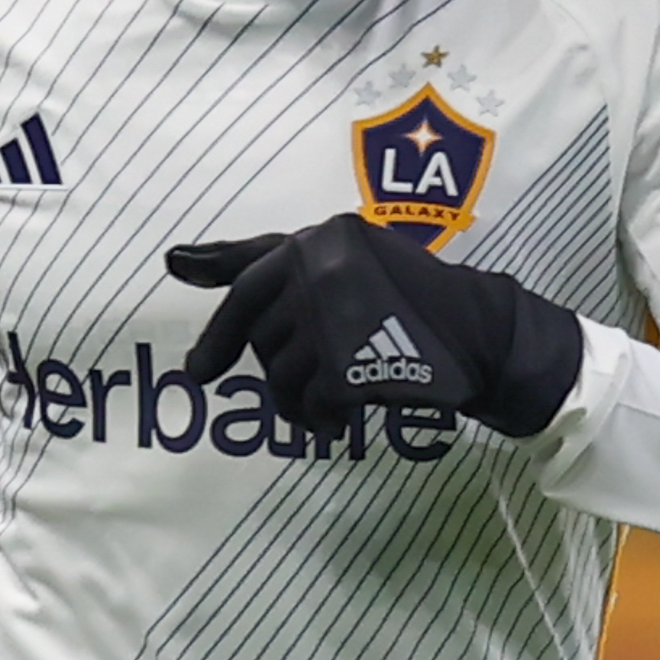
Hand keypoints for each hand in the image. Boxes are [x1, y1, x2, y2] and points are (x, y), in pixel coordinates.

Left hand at [161, 213, 588, 437]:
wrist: (482, 335)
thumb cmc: (417, 299)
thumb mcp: (353, 259)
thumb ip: (277, 261)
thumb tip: (177, 262)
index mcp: (318, 239)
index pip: (249, 279)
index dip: (217, 308)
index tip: (186, 325)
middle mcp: (318, 268)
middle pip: (262, 335)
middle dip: (281, 367)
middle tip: (309, 386)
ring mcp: (330, 316)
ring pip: (281, 375)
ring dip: (299, 401)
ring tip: (328, 405)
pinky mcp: (346, 364)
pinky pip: (308, 403)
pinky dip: (320, 419)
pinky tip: (340, 420)